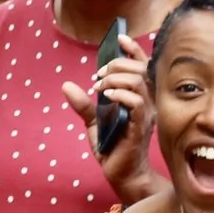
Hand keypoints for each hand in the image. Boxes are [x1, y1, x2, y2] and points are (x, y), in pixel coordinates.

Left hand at [62, 42, 159, 201]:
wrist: (120, 174)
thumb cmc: (111, 148)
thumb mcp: (93, 122)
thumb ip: (83, 104)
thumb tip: (66, 85)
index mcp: (139, 97)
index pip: (143, 66)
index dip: (134, 49)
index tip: (120, 38)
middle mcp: (147, 103)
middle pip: (140, 69)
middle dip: (116, 64)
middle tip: (97, 76)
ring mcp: (146, 115)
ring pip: (139, 82)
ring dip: (115, 78)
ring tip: (99, 87)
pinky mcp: (140, 127)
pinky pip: (137, 103)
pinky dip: (121, 94)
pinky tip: (106, 97)